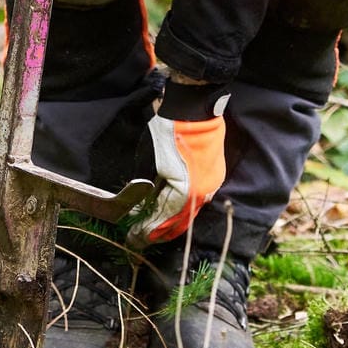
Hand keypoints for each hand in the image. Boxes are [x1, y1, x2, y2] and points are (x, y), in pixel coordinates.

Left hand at [126, 81, 228, 245]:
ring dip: (171, 223)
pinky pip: (197, 201)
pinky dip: (182, 210)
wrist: (193, 109)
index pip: (162, 220)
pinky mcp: (214, 176)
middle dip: (158, 234)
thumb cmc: (167, 132)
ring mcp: (211, 185)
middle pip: (178, 223)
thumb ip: (146, 190)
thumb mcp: (148, 162)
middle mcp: (202, 194)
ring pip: (189, 213)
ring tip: (153, 230)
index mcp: (185, 192)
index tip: (133, 238)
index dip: (146, 232)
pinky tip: (171, 212)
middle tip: (140, 239)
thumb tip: (140, 208)